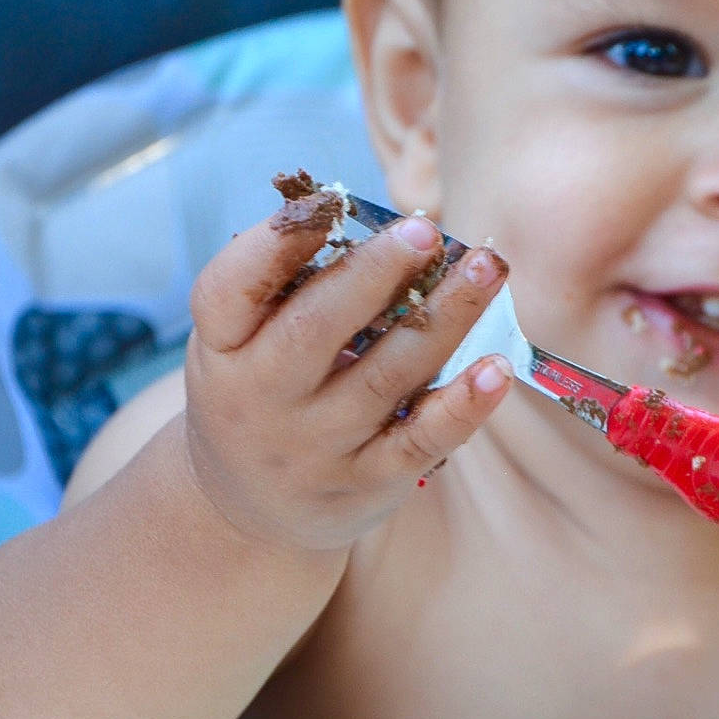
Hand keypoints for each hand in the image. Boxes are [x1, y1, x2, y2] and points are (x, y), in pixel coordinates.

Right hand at [180, 190, 511, 551]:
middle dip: (374, 273)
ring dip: (444, 318)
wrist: (249, 515)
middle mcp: (261, 400)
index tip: (328, 203)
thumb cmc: (261, 396)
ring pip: (387, 376)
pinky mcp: (368, 482)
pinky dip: (463, 406)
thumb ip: (289, 292)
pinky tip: (497, 368)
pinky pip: (421, 441)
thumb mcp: (241, 347)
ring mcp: (316, 446)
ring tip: (486, 268)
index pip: (229, 292)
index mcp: (221, 350)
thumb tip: (382, 226)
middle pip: (315, 329)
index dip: (272, 246)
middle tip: (424, 230)